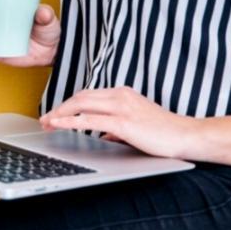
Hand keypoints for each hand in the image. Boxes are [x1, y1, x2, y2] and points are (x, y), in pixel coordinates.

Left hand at [39, 87, 196, 159]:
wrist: (185, 135)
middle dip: (60, 107)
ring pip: (81, 104)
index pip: (89, 95)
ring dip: (61, 113)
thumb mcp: (136, 125)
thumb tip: (105, 134)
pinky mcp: (123, 121)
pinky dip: (71, 121)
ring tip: (47, 123)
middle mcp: (120, 95)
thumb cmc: (164, 132)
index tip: (56, 115)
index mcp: (123, 94)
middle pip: (81, 96)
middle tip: (45, 120)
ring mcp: (121, 107)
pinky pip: (90, 120)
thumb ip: (118, 127)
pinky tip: (59, 125)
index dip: (70, 104)